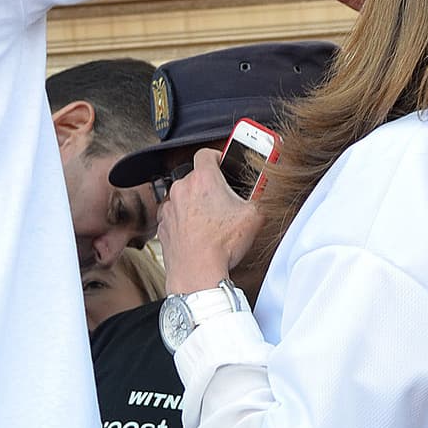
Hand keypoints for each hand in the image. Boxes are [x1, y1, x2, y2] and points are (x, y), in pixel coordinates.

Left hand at [157, 149, 263, 294]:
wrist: (197, 273)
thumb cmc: (222, 246)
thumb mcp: (255, 216)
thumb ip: (260, 197)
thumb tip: (265, 192)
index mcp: (203, 179)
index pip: (207, 153)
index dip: (218, 156)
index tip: (224, 164)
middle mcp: (181, 189)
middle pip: (196, 177)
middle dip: (210, 186)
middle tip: (225, 200)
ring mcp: (169, 208)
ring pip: (184, 197)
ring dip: (196, 203)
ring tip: (212, 220)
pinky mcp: (163, 226)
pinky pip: (175, 215)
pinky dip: (184, 220)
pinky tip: (198, 232)